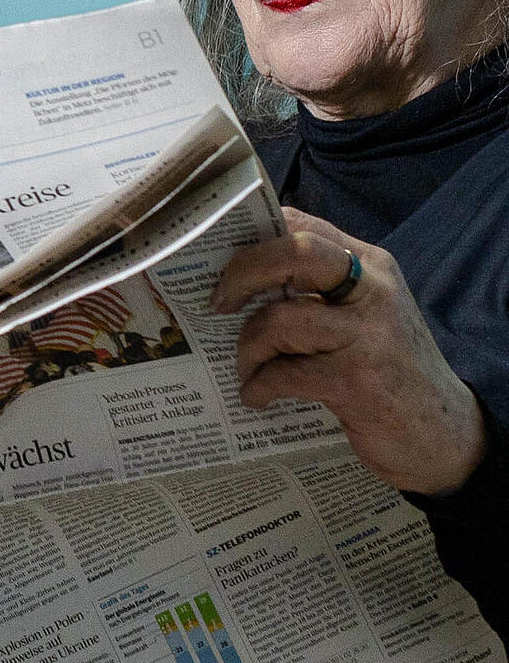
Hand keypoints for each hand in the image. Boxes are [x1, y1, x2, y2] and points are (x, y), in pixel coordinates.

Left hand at [212, 209, 485, 495]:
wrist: (444, 436)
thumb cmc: (388, 370)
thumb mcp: (364, 315)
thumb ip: (318, 287)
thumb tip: (239, 271)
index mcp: (372, 266)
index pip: (304, 226)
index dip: (253, 234)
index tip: (219, 256)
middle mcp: (374, 291)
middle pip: (293, 252)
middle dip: (242, 273)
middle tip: (219, 302)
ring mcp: (367, 335)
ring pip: (278, 318)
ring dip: (248, 348)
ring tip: (248, 369)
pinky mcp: (355, 380)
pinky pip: (282, 373)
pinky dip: (259, 386)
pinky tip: (258, 396)